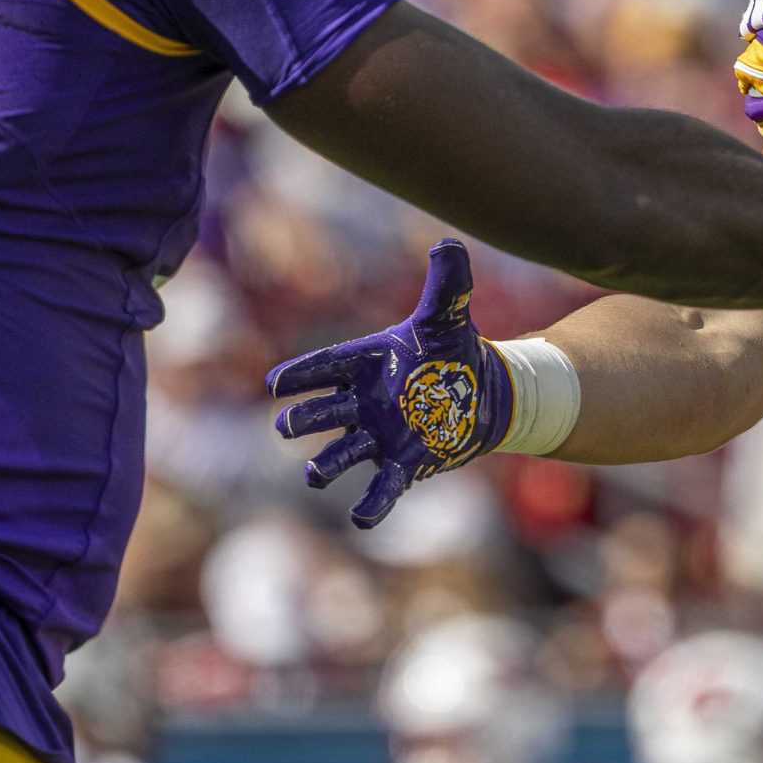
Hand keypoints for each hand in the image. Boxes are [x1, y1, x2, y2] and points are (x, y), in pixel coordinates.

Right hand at [265, 240, 513, 527]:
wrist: (485, 391)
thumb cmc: (455, 350)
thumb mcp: (449, 316)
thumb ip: (447, 284)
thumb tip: (449, 243)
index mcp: (364, 361)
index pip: (323, 367)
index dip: (300, 376)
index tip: (277, 385)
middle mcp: (363, 401)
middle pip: (322, 412)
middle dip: (303, 419)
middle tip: (287, 425)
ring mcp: (379, 434)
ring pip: (342, 452)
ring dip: (327, 464)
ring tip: (317, 474)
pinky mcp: (404, 462)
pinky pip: (381, 487)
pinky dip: (372, 504)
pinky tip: (363, 519)